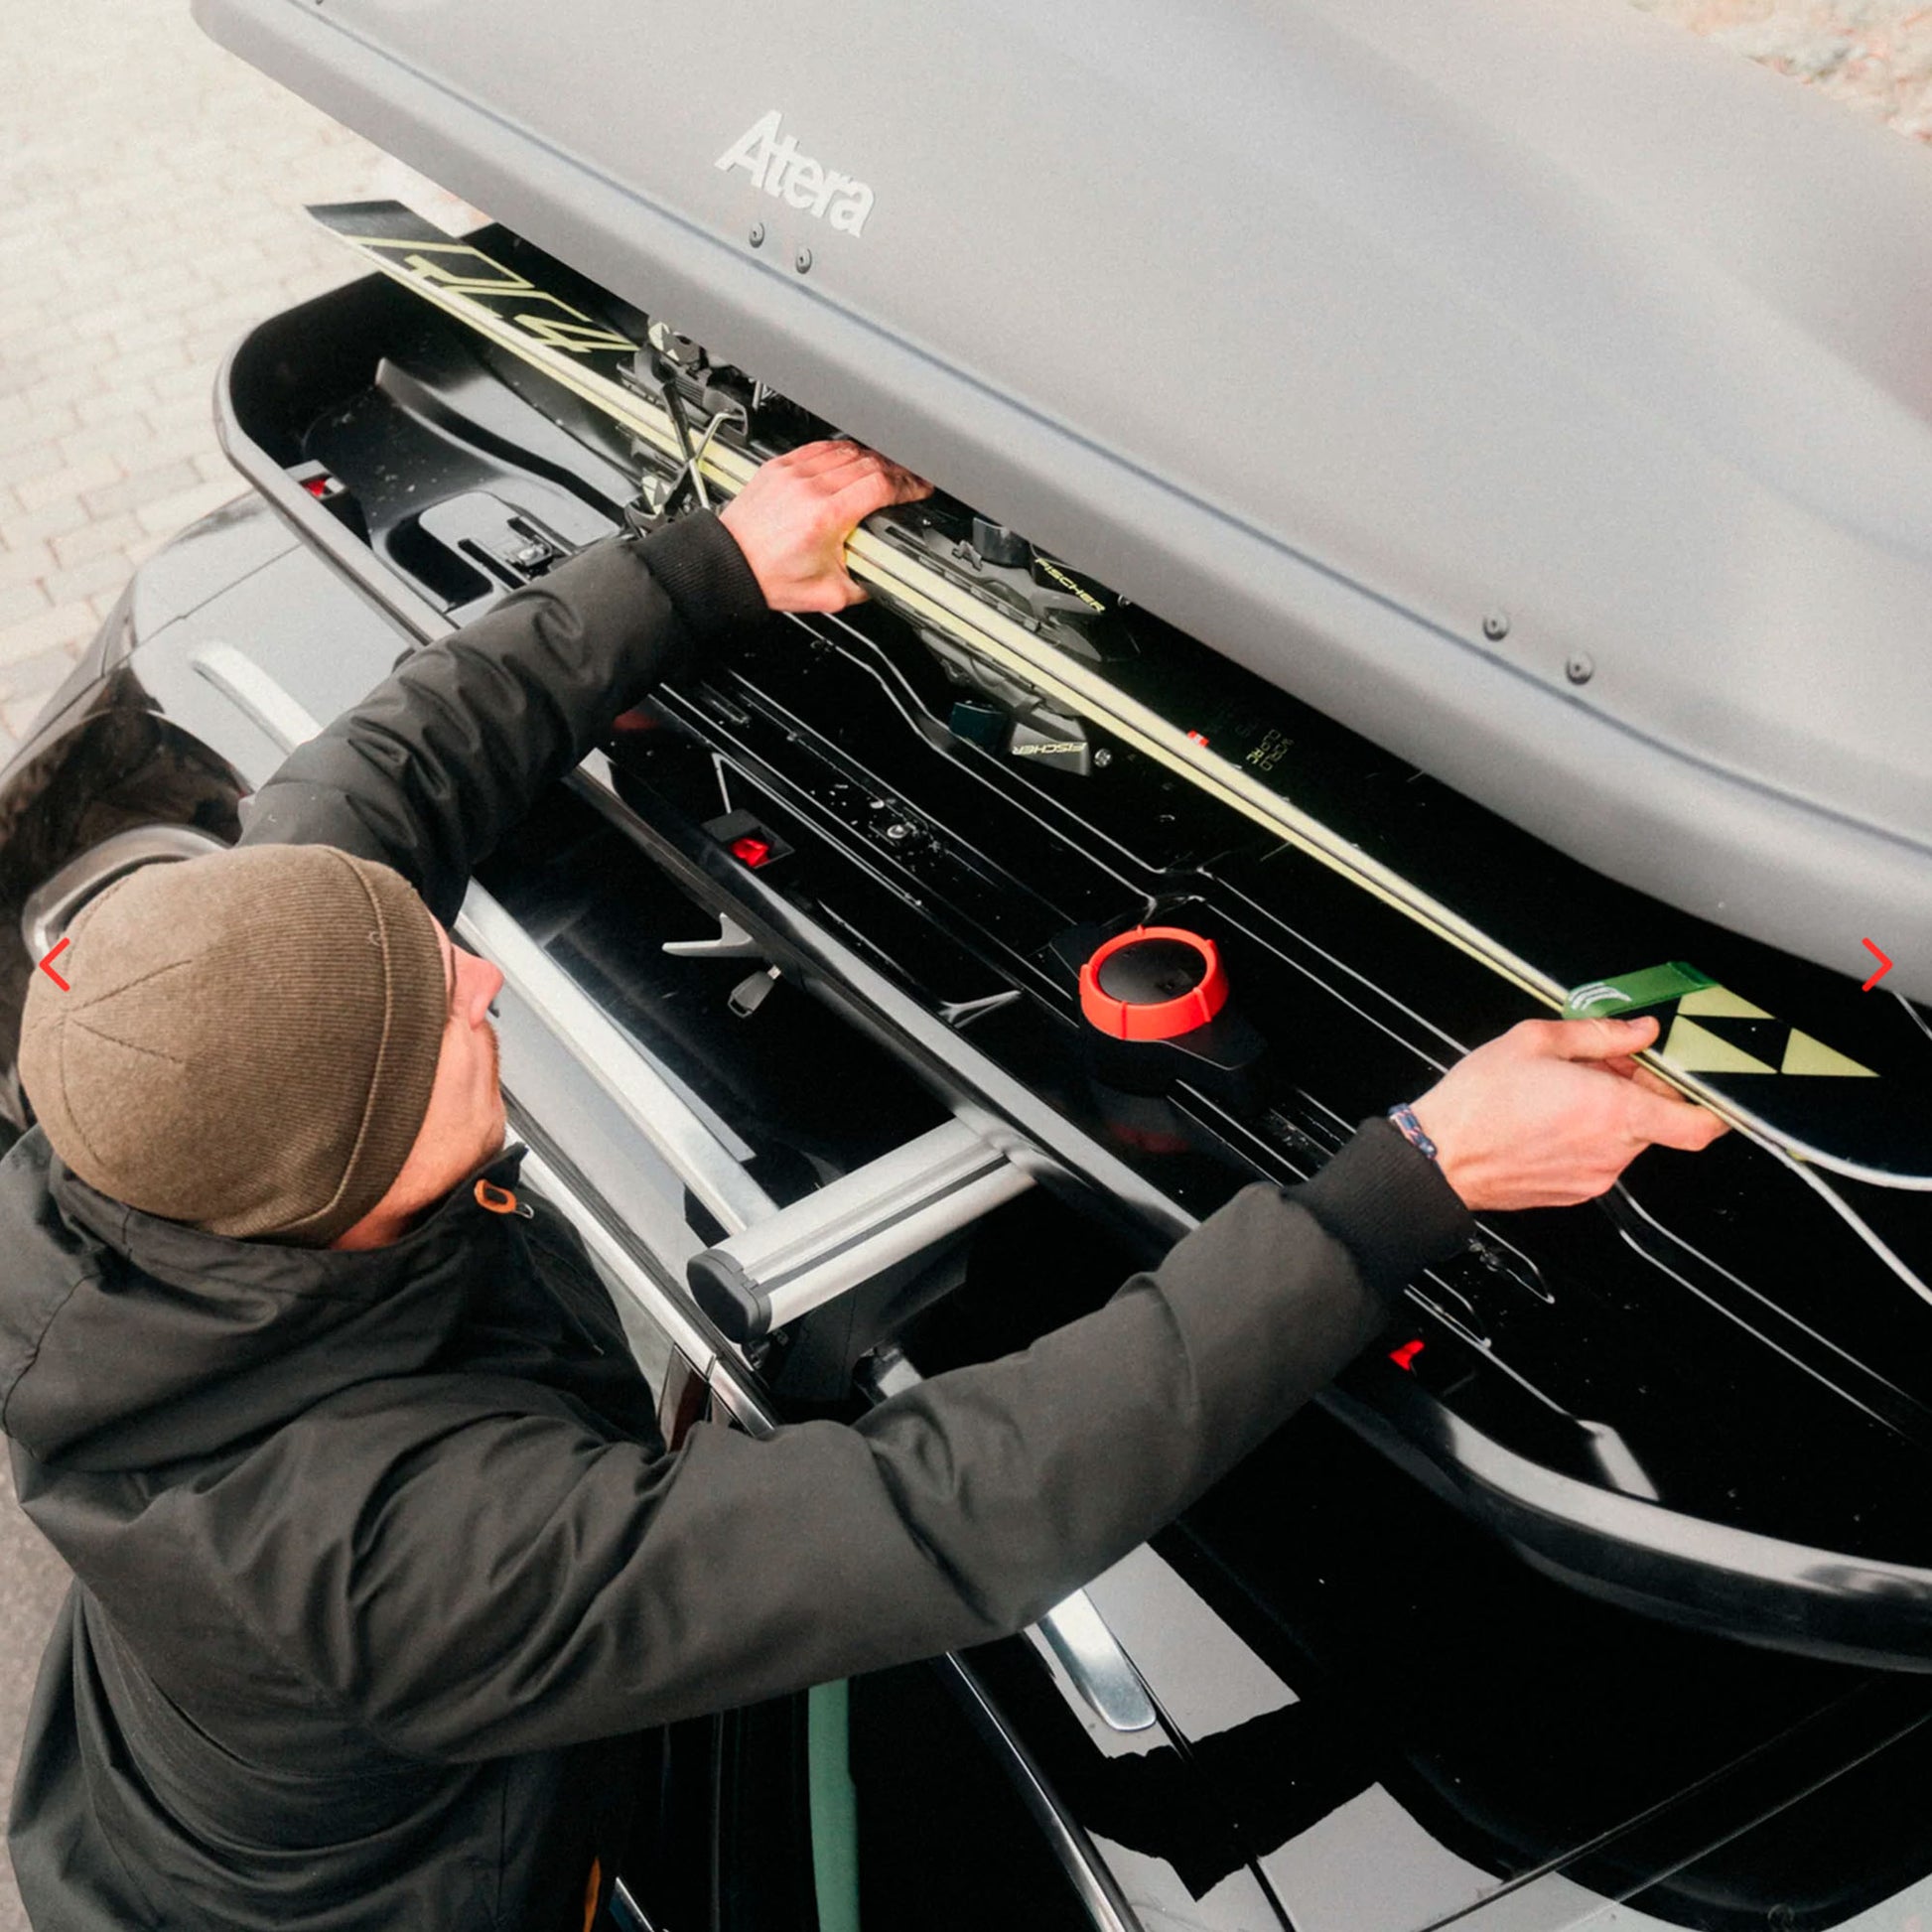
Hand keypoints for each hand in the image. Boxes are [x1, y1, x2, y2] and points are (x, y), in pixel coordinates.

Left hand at [719, 440, 931, 611]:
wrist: (730, 565)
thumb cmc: (770, 578)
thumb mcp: (829, 595)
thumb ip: (865, 585)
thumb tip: (887, 576)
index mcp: (826, 516)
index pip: (880, 485)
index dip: (908, 485)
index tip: (919, 489)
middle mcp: (809, 488)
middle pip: (868, 462)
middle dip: (896, 471)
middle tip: (908, 481)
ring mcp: (792, 473)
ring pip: (845, 449)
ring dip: (871, 458)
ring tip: (884, 470)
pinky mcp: (779, 466)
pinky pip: (819, 447)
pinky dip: (841, 451)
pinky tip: (850, 461)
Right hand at [1409, 1015, 1727, 1211]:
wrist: (1440, 1156)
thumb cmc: (1479, 1104)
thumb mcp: (1534, 1041)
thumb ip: (1599, 1033)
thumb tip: (1637, 1030)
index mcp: (1613, 1110)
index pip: (1699, 1124)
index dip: (1712, 1106)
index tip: (1702, 1087)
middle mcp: (1612, 1149)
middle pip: (1657, 1121)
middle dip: (1639, 1091)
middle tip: (1604, 1067)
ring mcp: (1594, 1175)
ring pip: (1626, 1139)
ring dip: (1610, 1113)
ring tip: (1564, 1091)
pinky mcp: (1574, 1192)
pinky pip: (1599, 1158)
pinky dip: (1587, 1136)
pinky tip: (1550, 1117)